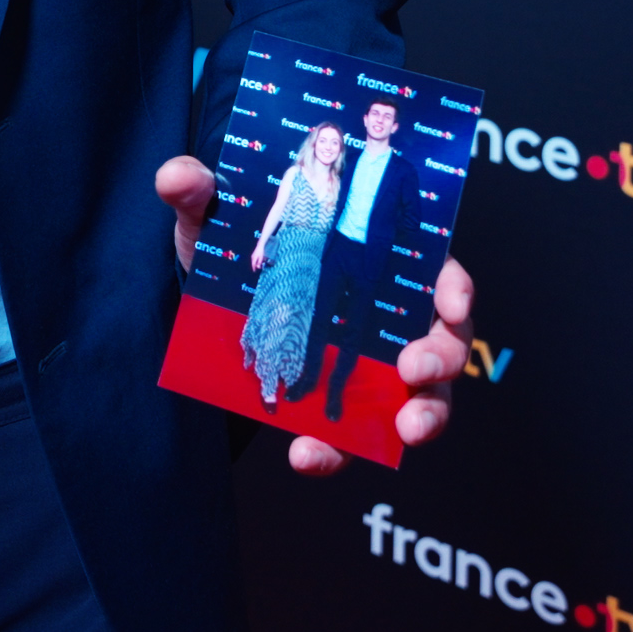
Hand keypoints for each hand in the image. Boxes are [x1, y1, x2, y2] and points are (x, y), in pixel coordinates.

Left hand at [154, 157, 475, 475]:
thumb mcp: (215, 217)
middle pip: (445, 337)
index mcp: (379, 257)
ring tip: (402, 429)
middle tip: (415, 371)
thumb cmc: (232, 249)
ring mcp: (374, 364)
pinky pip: (356, 436)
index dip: (455, 287)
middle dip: (443, 357)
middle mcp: (391, 313)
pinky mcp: (342, 405)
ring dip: (425, 415)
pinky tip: (306, 454)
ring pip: (423, 395)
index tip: (453, 303)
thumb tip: (178, 177)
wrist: (204, 306)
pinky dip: (338, 451)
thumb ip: (200, 193)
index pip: (438, 268)